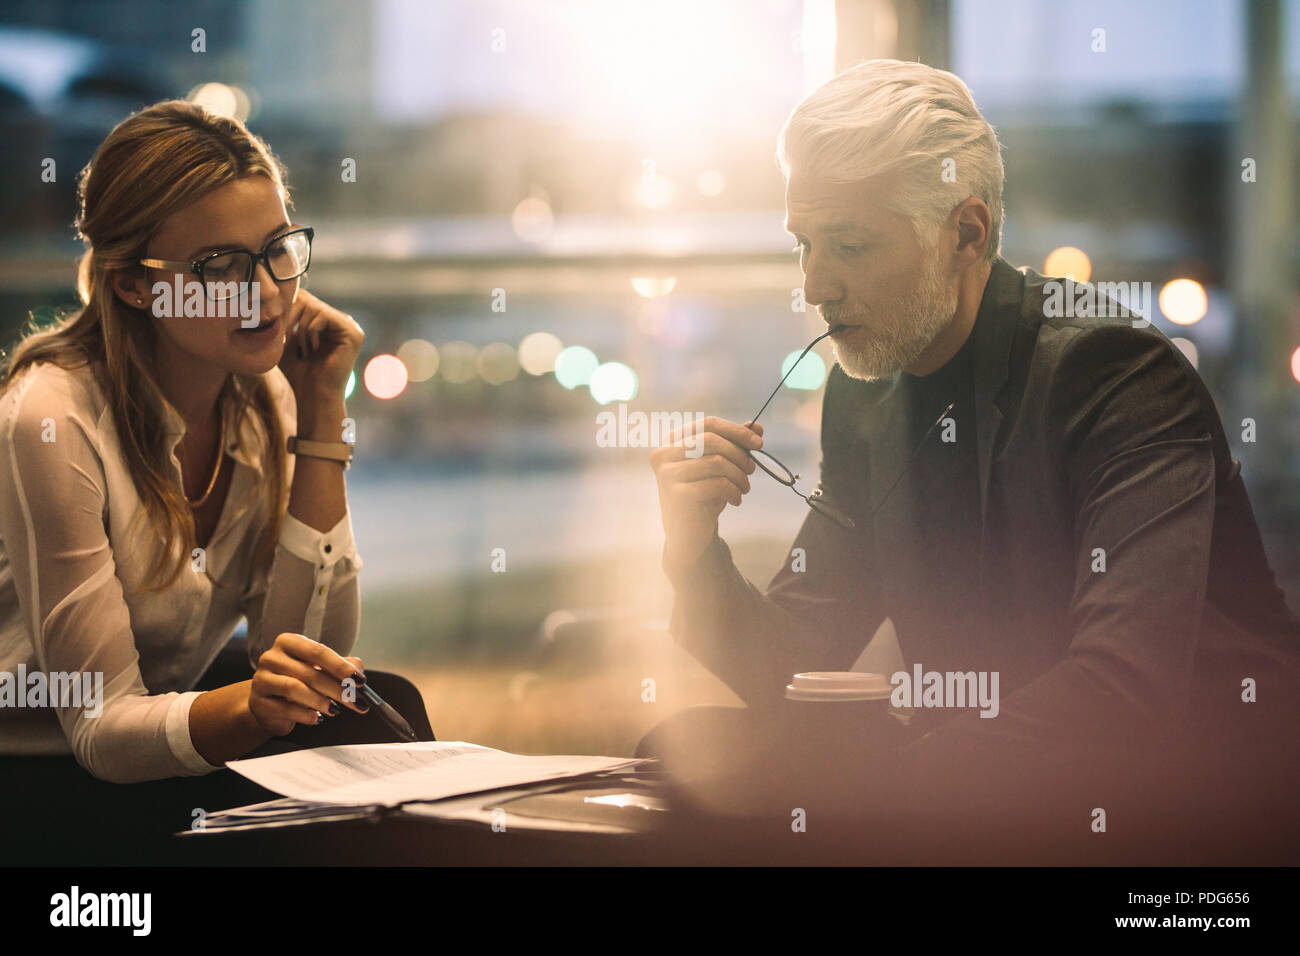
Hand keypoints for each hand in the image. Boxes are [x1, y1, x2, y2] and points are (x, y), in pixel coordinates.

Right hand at [248, 632, 368, 736]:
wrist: (268, 704)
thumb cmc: (297, 681)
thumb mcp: (319, 670)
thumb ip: (340, 667)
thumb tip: (359, 670)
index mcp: (289, 642)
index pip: (318, 651)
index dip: (340, 666)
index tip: (360, 680)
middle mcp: (272, 657)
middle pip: (309, 673)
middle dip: (337, 689)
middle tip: (357, 702)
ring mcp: (261, 680)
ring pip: (295, 689)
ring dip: (321, 701)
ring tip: (336, 710)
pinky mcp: (259, 703)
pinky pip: (285, 709)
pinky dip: (306, 715)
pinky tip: (318, 718)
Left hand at [277, 288, 364, 399]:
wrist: (313, 396)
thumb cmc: (298, 373)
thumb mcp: (287, 340)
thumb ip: (286, 317)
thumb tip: (275, 295)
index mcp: (329, 322)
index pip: (304, 300)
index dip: (287, 311)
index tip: (278, 332)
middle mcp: (342, 322)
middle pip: (308, 300)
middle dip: (291, 318)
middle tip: (286, 340)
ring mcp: (350, 327)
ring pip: (314, 307)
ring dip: (301, 329)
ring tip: (303, 350)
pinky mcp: (353, 333)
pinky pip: (322, 316)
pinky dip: (310, 331)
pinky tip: (313, 350)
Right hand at [650, 416, 762, 573]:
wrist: (690, 533)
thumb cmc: (705, 495)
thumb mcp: (721, 466)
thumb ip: (736, 444)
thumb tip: (756, 426)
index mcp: (672, 441)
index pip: (708, 424)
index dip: (736, 431)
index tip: (759, 443)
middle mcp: (663, 454)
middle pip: (712, 440)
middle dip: (738, 453)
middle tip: (752, 469)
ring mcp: (667, 474)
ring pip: (716, 462)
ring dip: (739, 475)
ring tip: (744, 488)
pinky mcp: (676, 495)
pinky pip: (716, 484)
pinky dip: (733, 491)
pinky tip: (736, 500)